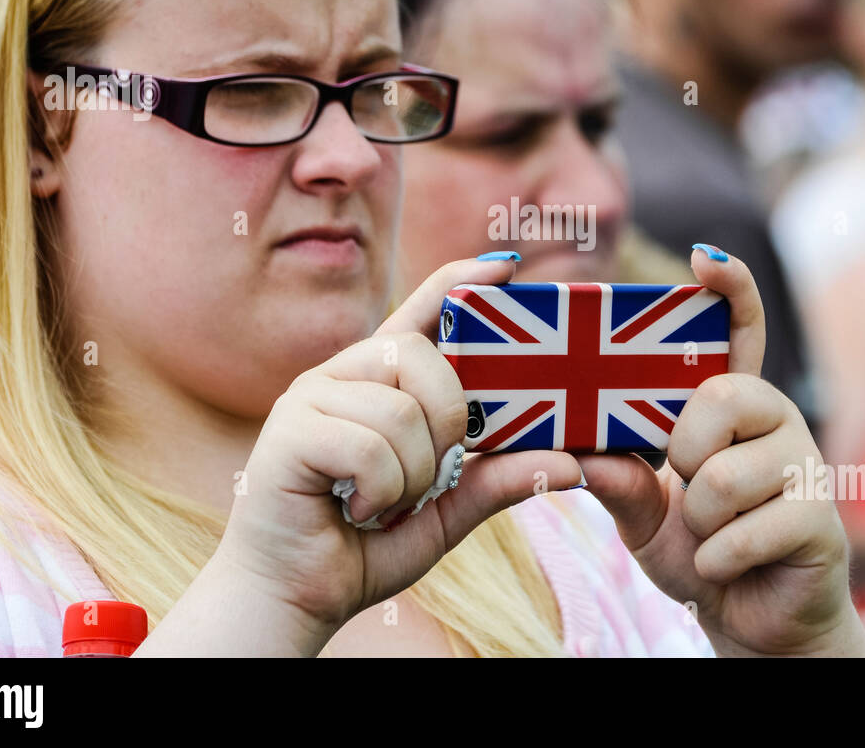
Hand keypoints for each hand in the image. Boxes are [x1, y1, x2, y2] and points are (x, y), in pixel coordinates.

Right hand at [211, 256, 583, 651]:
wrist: (293, 599)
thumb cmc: (364, 546)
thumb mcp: (447, 512)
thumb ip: (499, 480)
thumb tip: (575, 464)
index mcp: (377, 382)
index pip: (422, 312)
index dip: (460, 281)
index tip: (506, 266)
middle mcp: (341, 376)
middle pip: (422, 358)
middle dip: (447, 425)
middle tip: (425, 476)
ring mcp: (309, 397)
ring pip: (401, 411)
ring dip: (410, 476)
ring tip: (381, 503)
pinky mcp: (289, 431)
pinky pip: (370, 447)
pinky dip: (380, 493)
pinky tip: (355, 511)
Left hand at [575, 246, 864, 656]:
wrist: (753, 622)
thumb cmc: (700, 549)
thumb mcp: (642, 516)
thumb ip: (617, 482)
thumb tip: (586, 457)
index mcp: (734, 404)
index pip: (740, 330)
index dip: (730, 288)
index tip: (703, 257)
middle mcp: (776, 419)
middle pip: (719, 398)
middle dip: (683, 454)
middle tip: (689, 486)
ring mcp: (806, 465)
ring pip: (722, 478)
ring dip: (698, 523)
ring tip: (715, 535)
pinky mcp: (822, 517)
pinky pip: (743, 530)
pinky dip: (717, 560)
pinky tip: (731, 565)